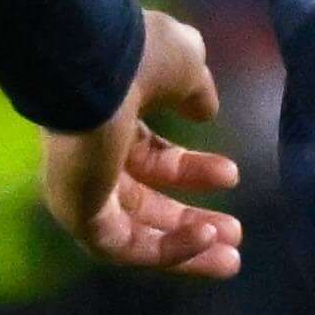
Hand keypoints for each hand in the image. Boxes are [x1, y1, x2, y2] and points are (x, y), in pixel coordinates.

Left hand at [37, 8, 245, 280]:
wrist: (90, 63)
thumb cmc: (134, 57)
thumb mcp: (182, 63)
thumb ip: (195, 90)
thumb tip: (204, 111)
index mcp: (109, 122)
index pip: (150, 158)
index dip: (192, 171)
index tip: (232, 175)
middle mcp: (91, 160)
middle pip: (145, 204)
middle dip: (191, 220)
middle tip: (234, 234)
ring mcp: (81, 191)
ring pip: (137, 234)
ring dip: (186, 247)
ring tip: (230, 257)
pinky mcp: (79, 216)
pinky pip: (127, 245)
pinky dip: (168, 248)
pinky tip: (204, 239)